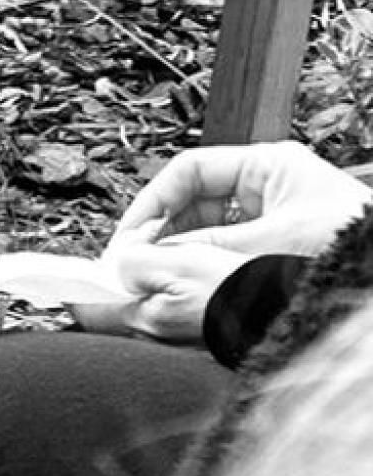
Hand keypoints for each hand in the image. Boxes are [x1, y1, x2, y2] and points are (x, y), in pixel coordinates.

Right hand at [68, 141, 370, 347]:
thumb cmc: (357, 252)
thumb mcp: (274, 247)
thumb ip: (206, 257)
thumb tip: (145, 269)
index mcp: (271, 167)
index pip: (191, 171)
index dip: (153, 205)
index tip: (127, 244)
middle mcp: (271, 195)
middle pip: (197, 208)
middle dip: (163, 241)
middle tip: (132, 275)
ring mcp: (278, 232)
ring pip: (212, 244)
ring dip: (184, 268)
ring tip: (155, 296)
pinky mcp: (284, 269)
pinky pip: (232, 272)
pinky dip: (208, 287)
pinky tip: (190, 308)